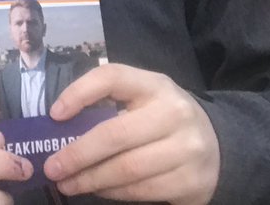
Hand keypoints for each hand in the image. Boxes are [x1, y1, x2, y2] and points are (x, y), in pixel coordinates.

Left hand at [43, 63, 219, 204]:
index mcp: (155, 85)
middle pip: (115, 134)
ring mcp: (186, 150)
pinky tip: (97, 190)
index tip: (54, 115)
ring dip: (90, 179)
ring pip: (126, 169)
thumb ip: (109, 103)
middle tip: (52, 167)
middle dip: (77, 154)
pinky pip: (141, 191)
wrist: (217, 145)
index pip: (112, 77)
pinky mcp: (191, 182)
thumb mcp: (143, 98)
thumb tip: (60, 123)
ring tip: (68, 183)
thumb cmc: (163, 119)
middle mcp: (174, 113)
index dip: (79, 93)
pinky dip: (113, 192)